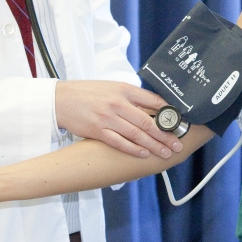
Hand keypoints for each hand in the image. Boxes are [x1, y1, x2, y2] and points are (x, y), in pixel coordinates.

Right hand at [55, 80, 181, 158]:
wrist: (61, 99)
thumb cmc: (88, 93)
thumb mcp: (112, 87)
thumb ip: (132, 96)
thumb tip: (154, 107)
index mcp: (124, 89)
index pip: (153, 101)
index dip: (169, 114)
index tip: (180, 123)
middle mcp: (118, 103)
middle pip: (148, 122)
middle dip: (166, 135)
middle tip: (177, 144)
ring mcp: (108, 118)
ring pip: (137, 134)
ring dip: (154, 145)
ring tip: (166, 153)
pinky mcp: (98, 131)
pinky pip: (119, 142)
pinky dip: (133, 149)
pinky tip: (144, 153)